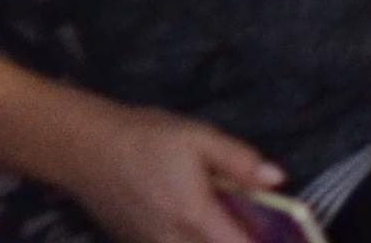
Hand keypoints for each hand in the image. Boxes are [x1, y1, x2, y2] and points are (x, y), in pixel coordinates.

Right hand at [49, 104, 283, 242]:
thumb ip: (240, 161)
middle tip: (261, 227)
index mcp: (194, 216)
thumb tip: (278, 179)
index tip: (284, 236)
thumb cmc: (147, 138)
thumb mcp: (200, 138)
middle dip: (240, 242)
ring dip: (215, 240)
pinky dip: (191, 240)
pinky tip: (203, 225)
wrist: (86, 149)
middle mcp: (171, 240)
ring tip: (233, 224)